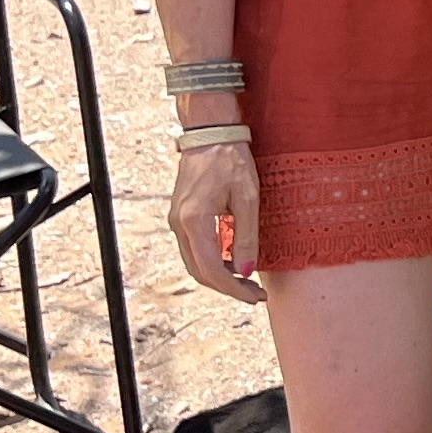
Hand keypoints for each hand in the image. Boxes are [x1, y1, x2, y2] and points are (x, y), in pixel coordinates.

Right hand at [167, 133, 265, 303]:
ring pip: (195, 263)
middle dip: (227, 287)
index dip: (234, 289)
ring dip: (220, 276)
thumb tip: (246, 271)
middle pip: (200, 272)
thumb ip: (246, 237)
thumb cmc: (231, 161)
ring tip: (247, 281)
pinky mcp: (181, 217)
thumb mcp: (248, 198)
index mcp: (194, 221)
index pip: (212, 270)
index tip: (255, 297)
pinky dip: (213, 261)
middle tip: (255, 294)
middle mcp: (179, 225)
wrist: (210, 135)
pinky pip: (195, 249)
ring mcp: (177, 221)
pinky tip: (235, 262)